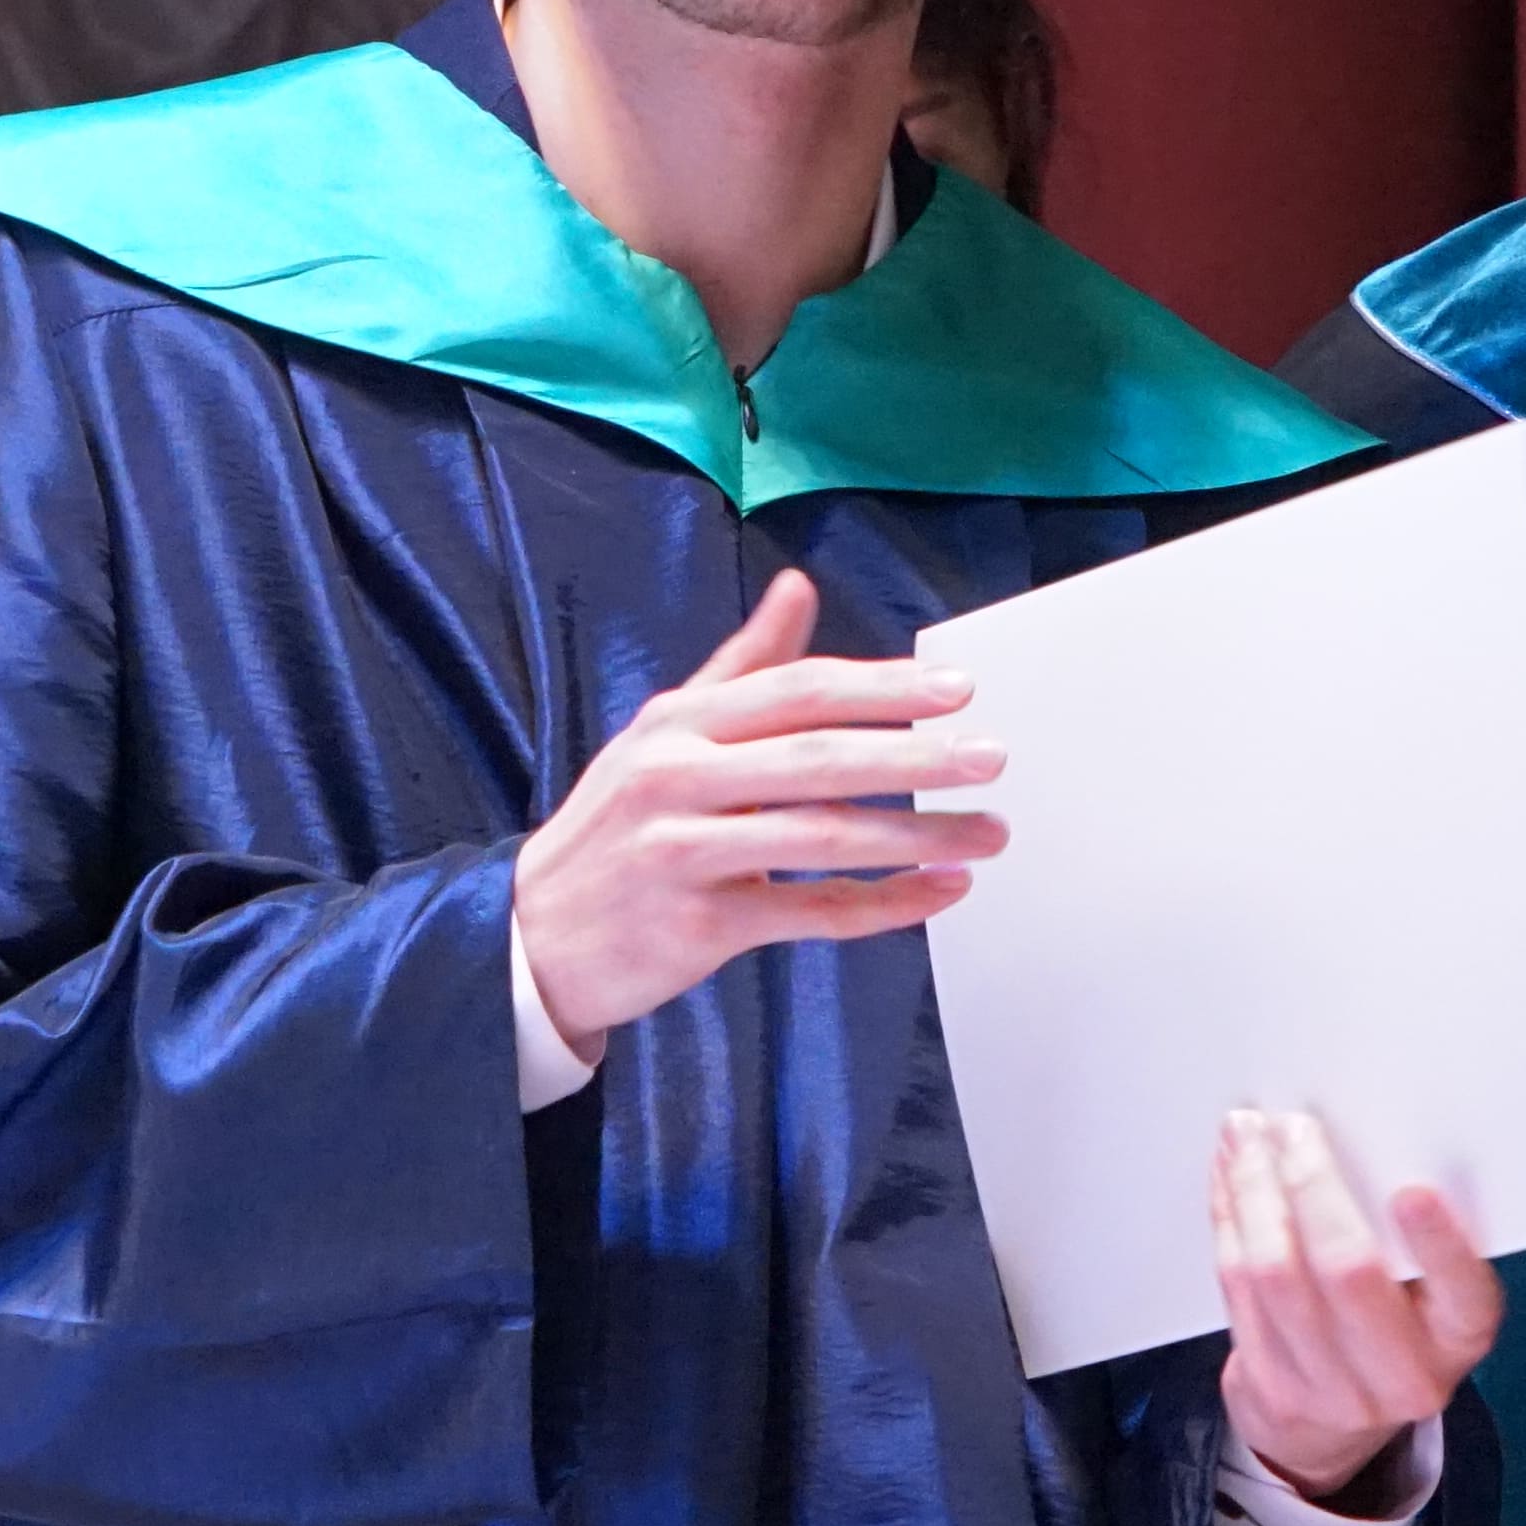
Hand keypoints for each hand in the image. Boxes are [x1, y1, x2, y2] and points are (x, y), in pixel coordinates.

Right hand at [512, 573, 1005, 1052]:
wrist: (533, 937)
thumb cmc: (615, 827)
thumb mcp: (662, 733)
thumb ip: (740, 666)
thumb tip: (798, 588)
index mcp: (679, 721)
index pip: (797, 691)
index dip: (883, 687)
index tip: (958, 689)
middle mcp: (679, 777)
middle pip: (818, 758)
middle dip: (916, 757)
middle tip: (991, 758)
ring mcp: (686, 852)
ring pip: (822, 836)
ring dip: (916, 835)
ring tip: (985, 832)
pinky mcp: (699, 925)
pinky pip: (810, 912)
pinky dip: (883, 904)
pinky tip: (940, 892)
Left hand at [1212, 1109, 1498, 1503]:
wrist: (1334, 1424)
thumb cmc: (1393, 1328)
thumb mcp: (1430, 1294)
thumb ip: (1411, 1237)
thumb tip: (1364, 1137)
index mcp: (1459, 1338)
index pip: (1464, 1294)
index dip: (1440, 1245)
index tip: (1412, 1191)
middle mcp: (1404, 1375)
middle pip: (1348, 1271)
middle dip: (1313, 1185)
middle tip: (1292, 1128)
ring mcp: (1332, 1389)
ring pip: (1276, 1273)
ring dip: (1254, 1191)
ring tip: (1246, 1138)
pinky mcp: (1270, 1385)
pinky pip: (1236, 1286)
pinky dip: (1229, 1218)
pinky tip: (1229, 1178)